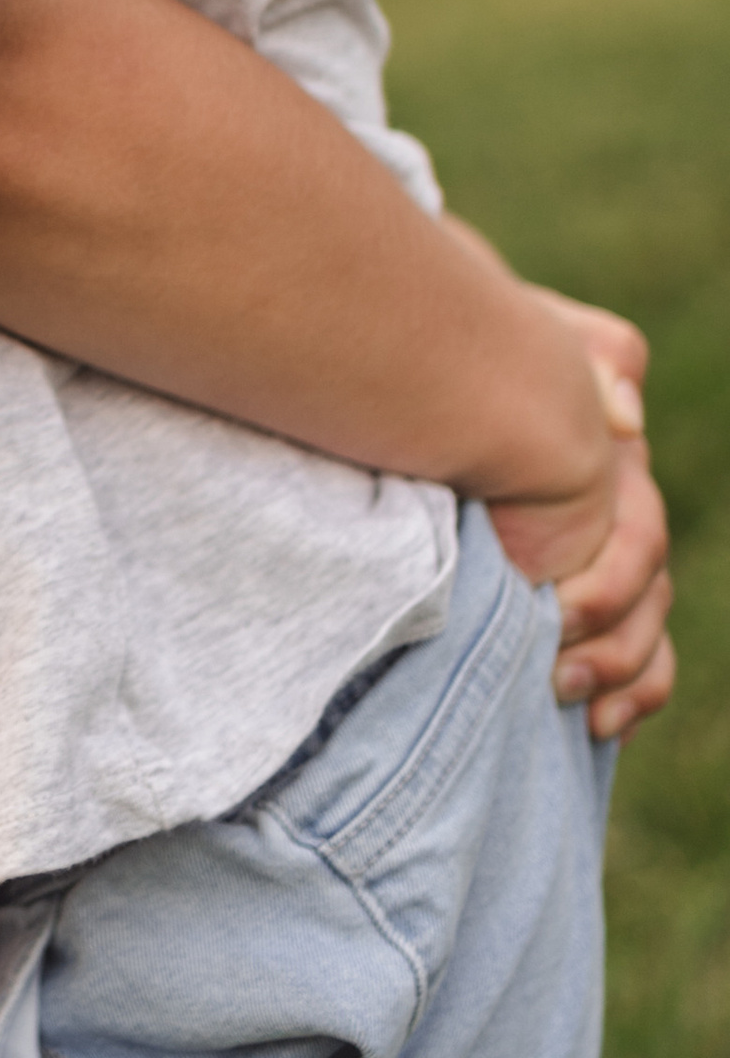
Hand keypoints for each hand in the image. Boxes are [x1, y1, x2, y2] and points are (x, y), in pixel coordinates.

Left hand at [482, 295, 672, 742]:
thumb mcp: (523, 329)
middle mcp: (611, 512)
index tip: (553, 612)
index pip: (636, 537)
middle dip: (610, 640)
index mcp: (606, 461)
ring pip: (647, 632)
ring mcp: (596, 557)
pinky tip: (596, 728)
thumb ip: (587, 352)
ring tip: (570, 702)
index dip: (609, 582)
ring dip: (621, 674)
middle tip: (553, 671)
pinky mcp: (572, 600)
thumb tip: (628, 419)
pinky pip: (633, 660)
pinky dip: (626, 696)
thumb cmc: (456, 347)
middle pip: (644, 595)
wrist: (408, 363)